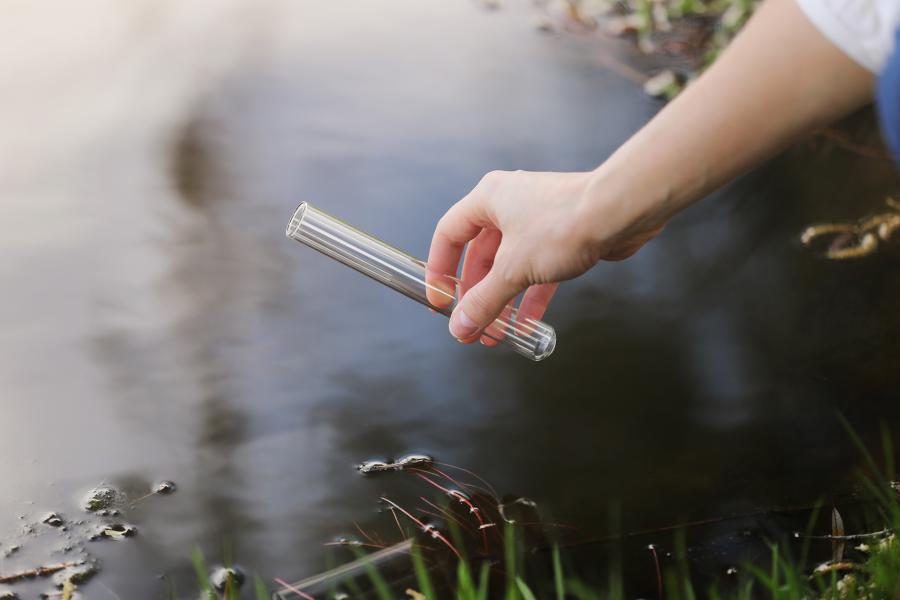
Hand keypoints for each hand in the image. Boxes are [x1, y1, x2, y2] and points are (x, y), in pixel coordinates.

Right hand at [426, 169, 663, 343]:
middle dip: (475, 295)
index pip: (448, 235)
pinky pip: (536, 271)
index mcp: (488, 199)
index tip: (440, 300)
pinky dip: (529, 297)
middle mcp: (509, 205)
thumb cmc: (564, 224)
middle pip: (479, 256)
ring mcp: (536, 220)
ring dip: (501, 301)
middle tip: (469, 325)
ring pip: (509, 266)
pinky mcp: (561, 236)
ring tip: (494, 334)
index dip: (439, 269)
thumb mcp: (514, 269)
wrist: (621, 212)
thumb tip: (460, 327)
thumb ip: (484, 301)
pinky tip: (526, 325)